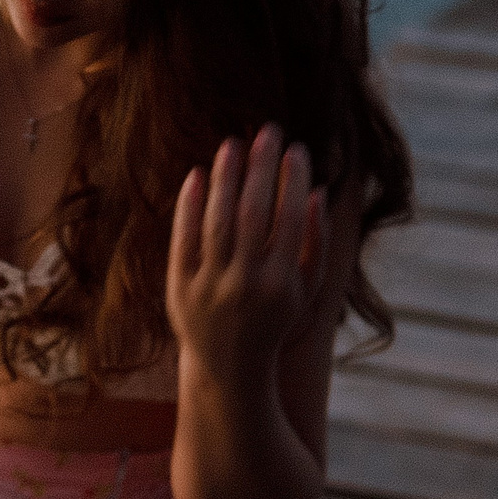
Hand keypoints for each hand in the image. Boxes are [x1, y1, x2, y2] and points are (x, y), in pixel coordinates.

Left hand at [165, 125, 325, 374]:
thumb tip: (316, 192)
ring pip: (217, 220)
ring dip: (225, 177)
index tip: (297, 148)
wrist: (229, 366)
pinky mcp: (181, 287)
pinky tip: (197, 175)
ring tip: (231, 144)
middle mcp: (245, 283)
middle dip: (261, 167)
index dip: (293, 180)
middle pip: (252, 212)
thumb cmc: (274, 320)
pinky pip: (184, 238)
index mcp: (281, 283)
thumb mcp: (305, 291)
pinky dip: (189, 205)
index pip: (288, 218)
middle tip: (267, 131)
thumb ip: (316, 243)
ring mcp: (210, 285)